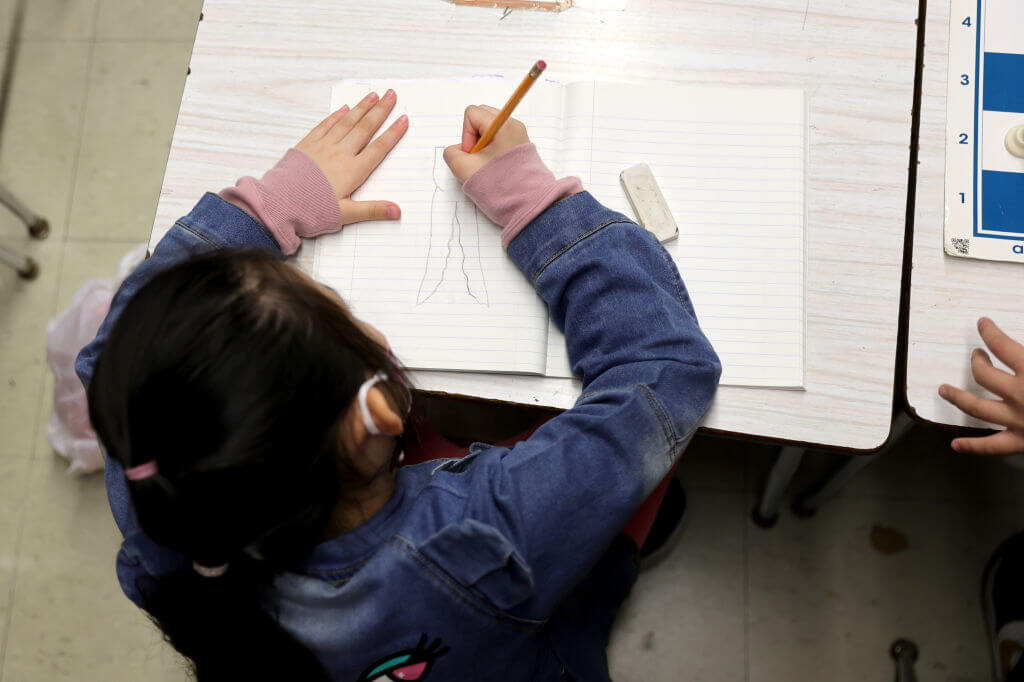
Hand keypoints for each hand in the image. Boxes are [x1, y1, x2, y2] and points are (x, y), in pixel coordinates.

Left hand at [295, 89, 407, 223]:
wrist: (280, 203)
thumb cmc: (311, 210)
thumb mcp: (346, 214)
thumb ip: (373, 210)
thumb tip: (396, 211)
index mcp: (353, 171)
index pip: (378, 148)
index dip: (393, 133)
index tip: (403, 120)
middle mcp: (340, 154)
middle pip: (365, 128)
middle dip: (380, 110)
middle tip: (391, 95)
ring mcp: (324, 147)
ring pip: (347, 122)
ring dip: (361, 108)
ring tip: (372, 95)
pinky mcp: (308, 145)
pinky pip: (325, 126)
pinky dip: (336, 116)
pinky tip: (343, 109)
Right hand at [443, 105, 530, 183]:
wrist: (527, 203)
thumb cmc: (500, 186)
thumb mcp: (464, 169)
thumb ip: (452, 153)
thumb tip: (458, 150)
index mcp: (503, 125)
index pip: (472, 114)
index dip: (466, 134)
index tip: (473, 154)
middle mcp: (513, 125)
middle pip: (482, 116)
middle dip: (474, 135)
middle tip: (479, 157)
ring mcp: (519, 134)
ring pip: (490, 127)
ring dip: (482, 143)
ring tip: (487, 162)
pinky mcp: (520, 144)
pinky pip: (499, 137)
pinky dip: (492, 147)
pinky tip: (494, 164)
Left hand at [939, 317, 1023, 454]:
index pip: (1001, 345)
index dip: (989, 332)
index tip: (982, 324)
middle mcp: (1019, 394)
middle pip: (983, 374)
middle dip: (977, 362)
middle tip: (976, 355)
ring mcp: (1017, 420)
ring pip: (976, 407)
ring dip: (957, 397)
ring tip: (944, 389)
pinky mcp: (1021, 442)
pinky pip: (992, 445)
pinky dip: (972, 446)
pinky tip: (956, 444)